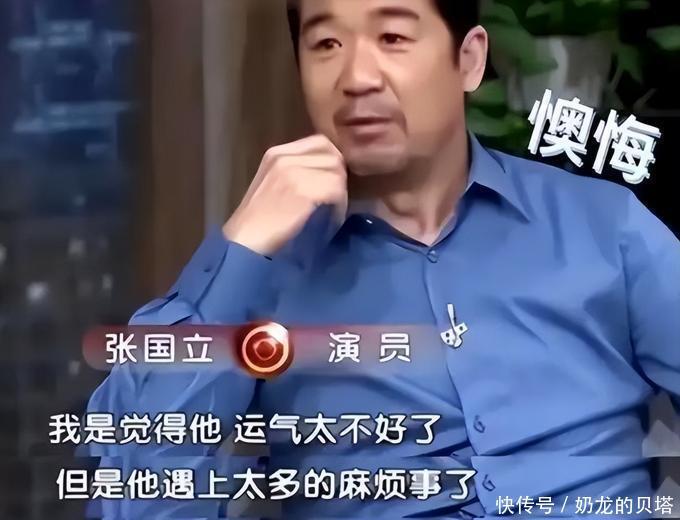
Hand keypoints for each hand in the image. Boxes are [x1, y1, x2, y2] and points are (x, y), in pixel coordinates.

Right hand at [223, 135, 347, 255]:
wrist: (245, 243)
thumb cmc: (257, 223)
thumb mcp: (271, 185)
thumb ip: (294, 173)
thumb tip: (327, 174)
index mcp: (276, 153)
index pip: (320, 143)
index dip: (331, 161)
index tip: (331, 181)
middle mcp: (284, 157)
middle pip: (332, 156)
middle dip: (338, 177)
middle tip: (335, 198)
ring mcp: (293, 172)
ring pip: (337, 173)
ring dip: (340, 194)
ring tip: (332, 211)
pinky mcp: (303, 189)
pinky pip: (336, 191)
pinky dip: (338, 207)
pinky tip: (331, 220)